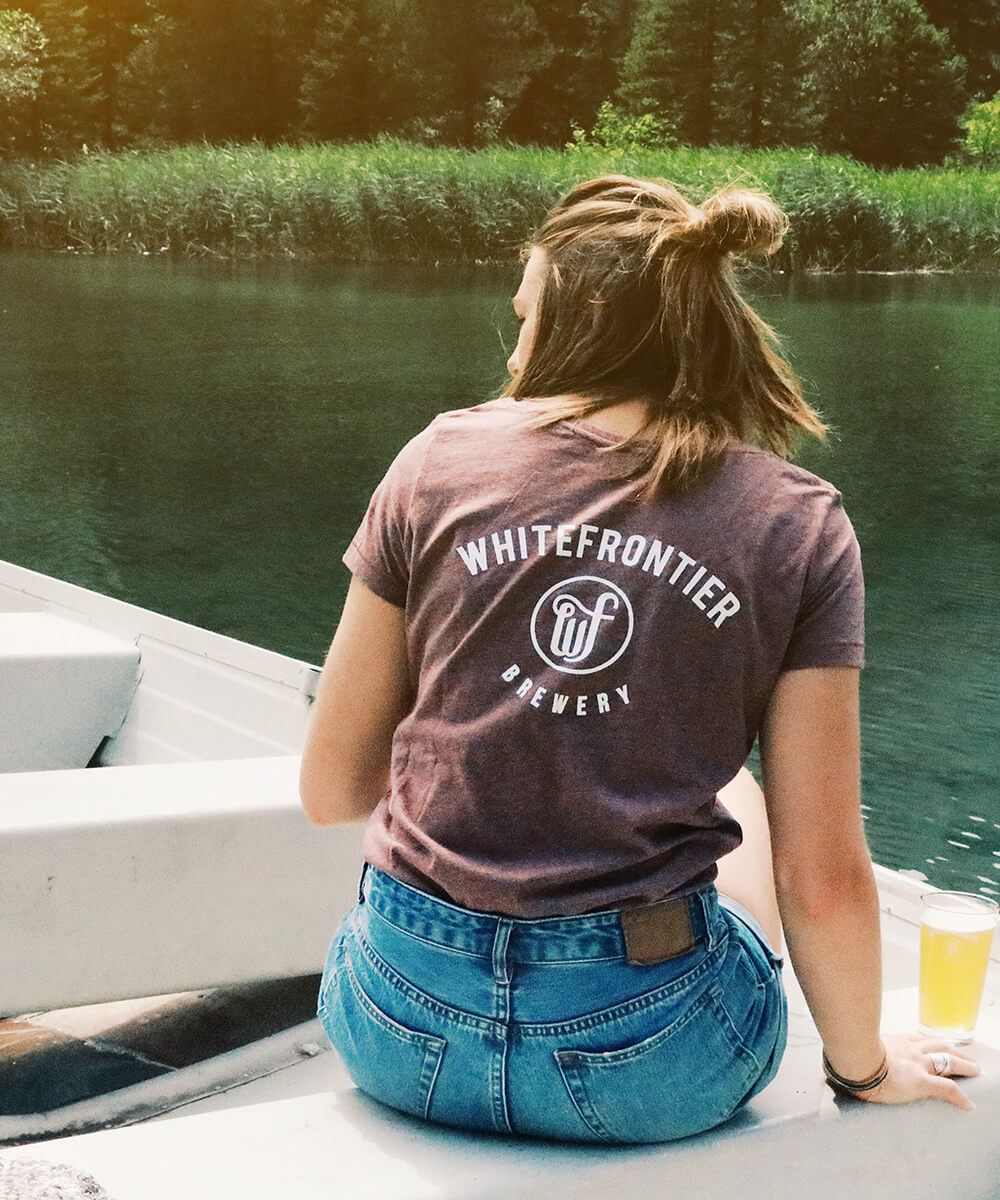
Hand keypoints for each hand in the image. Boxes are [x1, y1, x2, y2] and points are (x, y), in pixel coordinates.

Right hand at [857, 1033, 979, 1110]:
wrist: (854, 1057)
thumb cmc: (851, 1051)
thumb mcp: (858, 1045)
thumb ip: (860, 1049)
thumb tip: (843, 1057)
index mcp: (896, 1041)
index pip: (919, 1040)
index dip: (932, 1044)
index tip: (937, 1047)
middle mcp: (911, 1049)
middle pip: (939, 1046)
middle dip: (955, 1051)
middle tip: (965, 1057)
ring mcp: (918, 1064)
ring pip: (948, 1061)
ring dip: (964, 1065)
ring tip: (974, 1070)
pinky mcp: (921, 1082)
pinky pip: (947, 1089)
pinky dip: (960, 1097)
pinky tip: (968, 1104)